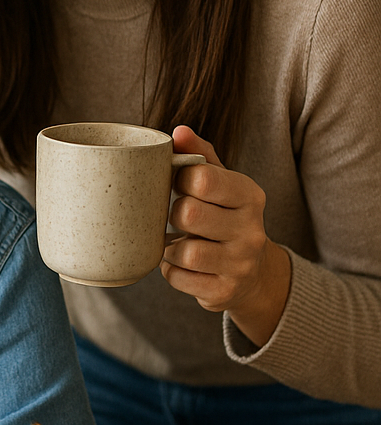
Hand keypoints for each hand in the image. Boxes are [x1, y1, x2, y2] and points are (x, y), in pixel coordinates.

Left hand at [161, 125, 291, 348]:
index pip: (203, 178)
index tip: (181, 184)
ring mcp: (240, 264)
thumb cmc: (226, 217)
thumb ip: (200, 156)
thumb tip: (178, 132)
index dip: (181, 179)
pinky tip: (182, 265)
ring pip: (183, 252)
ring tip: (178, 242)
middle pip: (189, 214)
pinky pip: (177, 278)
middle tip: (180, 217)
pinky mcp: (224, 292)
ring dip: (170, 247)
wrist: (253, 274)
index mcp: (251, 195)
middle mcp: (251, 230)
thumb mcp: (221, 183)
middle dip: (175, 214)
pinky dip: (170, 271)